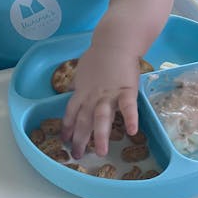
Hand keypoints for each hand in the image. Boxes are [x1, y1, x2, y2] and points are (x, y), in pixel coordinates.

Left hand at [61, 44, 139, 158]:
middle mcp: (93, 96)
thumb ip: (79, 83)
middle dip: (80, 139)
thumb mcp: (83, 70)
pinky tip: (132, 132)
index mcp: (82, 91)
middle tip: (77, 156)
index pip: (71, 112)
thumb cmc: (99, 55)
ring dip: (100, 135)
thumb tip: (72, 89)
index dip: (67, 127)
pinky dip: (130, 118)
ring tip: (101, 152)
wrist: (115, 42)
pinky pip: (128, 107)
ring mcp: (109, 94)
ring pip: (102, 117)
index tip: (64, 140)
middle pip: (84, 120)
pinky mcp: (126, 90)